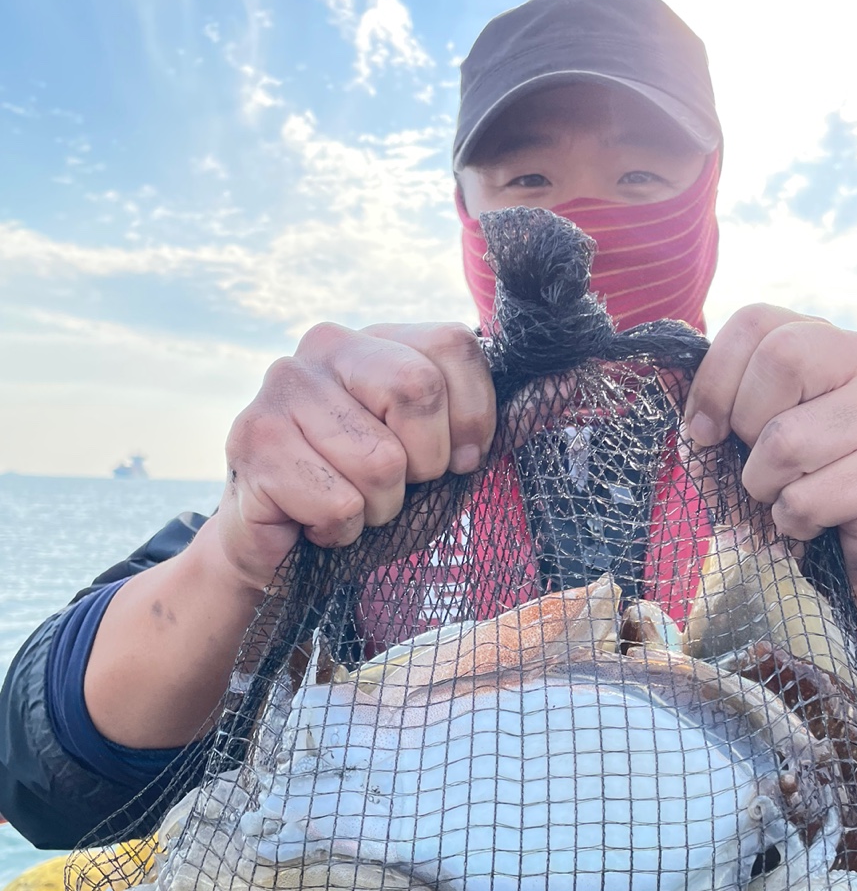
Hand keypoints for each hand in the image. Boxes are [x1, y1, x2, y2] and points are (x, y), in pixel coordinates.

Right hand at [217, 322, 495, 589]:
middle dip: (425, 465)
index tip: (459, 460)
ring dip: (378, 509)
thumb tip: (569, 384)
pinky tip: (317, 522)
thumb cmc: (368, 497)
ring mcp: (280, 389)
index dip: (473, 416)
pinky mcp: (252, 441)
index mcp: (376, 339)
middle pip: (417, 390)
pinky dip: (340, 532)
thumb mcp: (441, 458)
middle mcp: (324, 346)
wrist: (283, 552)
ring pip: (380, 462)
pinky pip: (338, 503)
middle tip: (398, 486)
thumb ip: (490, 422)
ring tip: (351, 505)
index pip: (455, 344)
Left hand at [684, 305, 856, 620]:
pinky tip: (813, 518)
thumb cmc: (790, 477)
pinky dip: (791, 521)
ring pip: (787, 441)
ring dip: (764, 485)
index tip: (705, 429)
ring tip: (786, 494)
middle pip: (780, 361)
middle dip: (746, 426)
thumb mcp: (746, 431)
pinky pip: (806, 499)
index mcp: (824, 338)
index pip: (754, 323)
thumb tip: (681, 408)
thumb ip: (715, 405)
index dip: (714, 379)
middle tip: (757, 460)